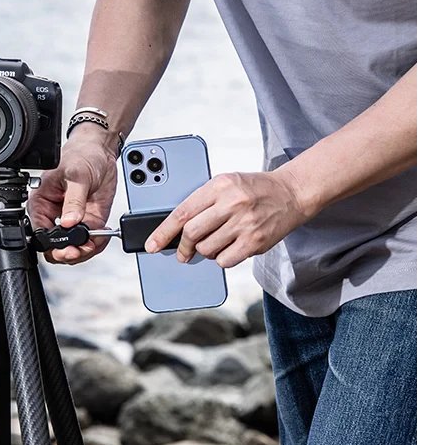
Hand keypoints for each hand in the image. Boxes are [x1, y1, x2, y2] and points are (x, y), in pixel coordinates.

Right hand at [28, 127, 117, 263]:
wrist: (101, 152)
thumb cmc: (81, 155)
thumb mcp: (76, 175)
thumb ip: (73, 201)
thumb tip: (68, 222)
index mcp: (41, 204)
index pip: (40, 233)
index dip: (53, 245)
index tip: (68, 246)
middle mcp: (53, 216)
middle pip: (54, 248)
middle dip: (68, 253)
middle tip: (81, 249)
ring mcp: (72, 222)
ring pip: (71, 249)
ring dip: (84, 251)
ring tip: (94, 242)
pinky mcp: (88, 223)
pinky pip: (89, 243)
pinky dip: (97, 245)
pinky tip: (102, 236)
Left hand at [145, 168, 314, 267]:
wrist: (292, 193)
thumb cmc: (255, 190)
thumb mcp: (227, 184)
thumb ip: (203, 202)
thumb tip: (177, 229)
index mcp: (219, 186)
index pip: (182, 212)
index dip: (163, 232)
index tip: (153, 244)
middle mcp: (232, 203)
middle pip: (191, 233)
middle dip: (183, 247)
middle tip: (183, 251)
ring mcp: (244, 223)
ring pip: (206, 249)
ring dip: (205, 251)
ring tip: (216, 241)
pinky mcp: (254, 242)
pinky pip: (224, 260)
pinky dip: (221, 258)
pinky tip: (229, 248)